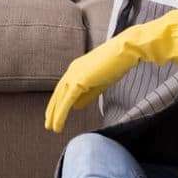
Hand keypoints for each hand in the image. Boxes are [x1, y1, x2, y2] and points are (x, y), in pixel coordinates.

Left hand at [44, 9, 177, 132]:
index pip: (65, 88)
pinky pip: (67, 100)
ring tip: (52, 128)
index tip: (55, 114)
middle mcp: (73, 69)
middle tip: (49, 124)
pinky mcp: (79, 79)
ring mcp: (75, 73)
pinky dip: (60, 113)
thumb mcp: (102, 81)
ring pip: (60, 98)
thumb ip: (89, 92)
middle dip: (53, 109)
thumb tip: (77, 104)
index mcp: (78, 68)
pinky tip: (58, 124)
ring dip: (54, 114)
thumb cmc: (119, 62)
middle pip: (59, 93)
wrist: (128, 50)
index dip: (59, 102)